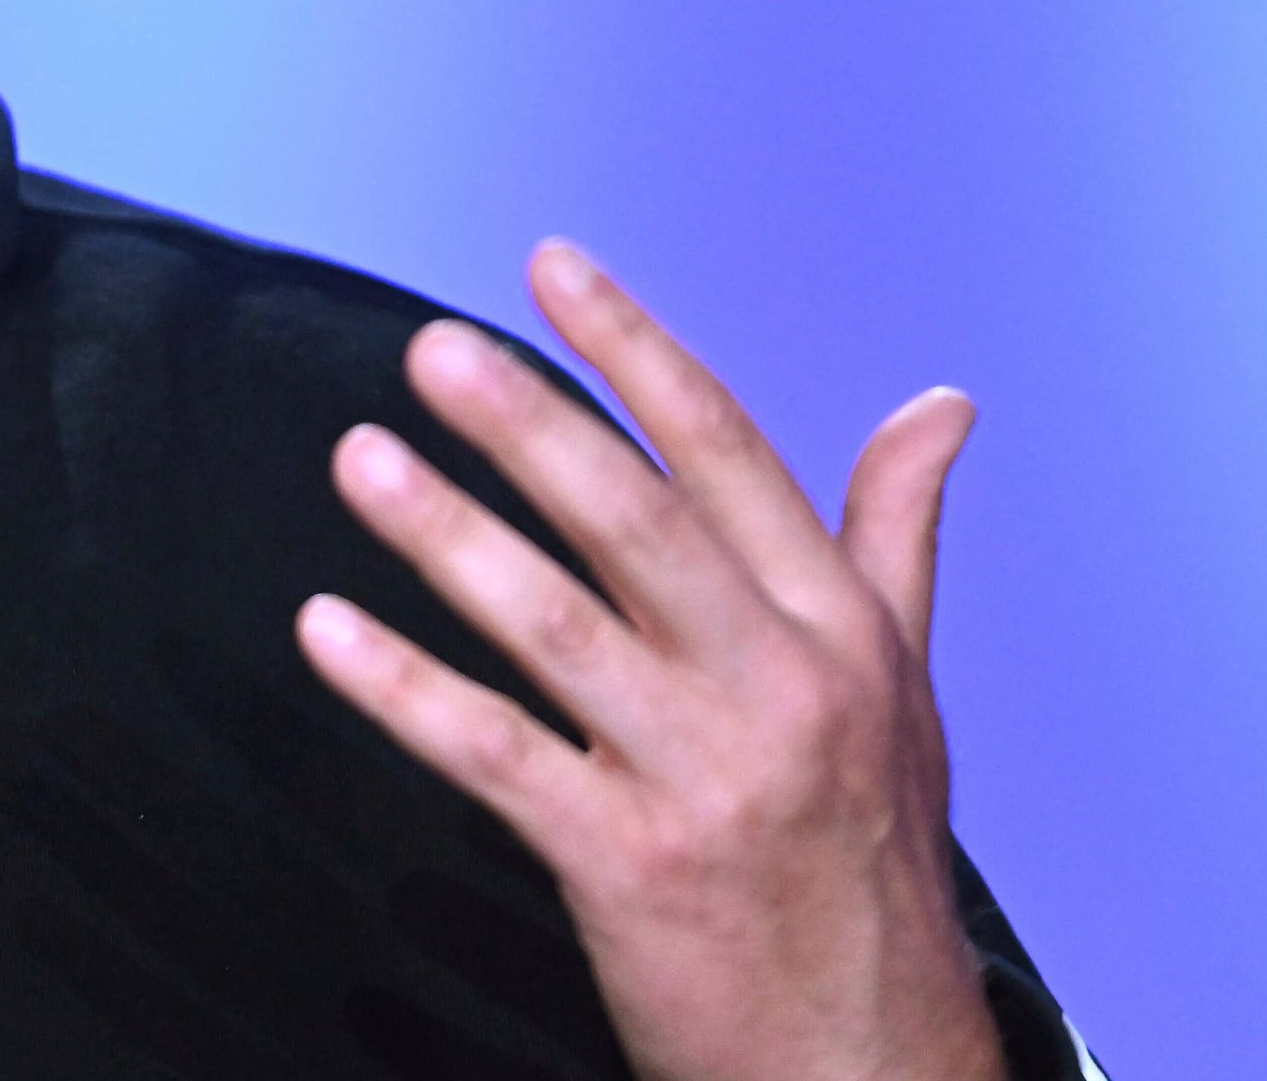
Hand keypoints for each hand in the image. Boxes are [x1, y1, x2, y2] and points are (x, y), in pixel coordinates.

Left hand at [295, 242, 1002, 1080]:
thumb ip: (893, 537)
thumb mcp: (903, 690)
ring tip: (357, 459)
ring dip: (445, 537)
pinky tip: (325, 630)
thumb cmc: (870, 858)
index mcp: (839, 631)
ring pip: (554, 625)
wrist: (871, 1062)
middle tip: (431, 350)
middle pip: (634, 521)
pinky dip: (403, 690)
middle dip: (529, 424)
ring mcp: (705, 775)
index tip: (550, 265)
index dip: (632, 352)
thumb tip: (941, 402)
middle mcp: (781, 687)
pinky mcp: (629, 862)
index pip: (726, 457)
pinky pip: (496, 753)